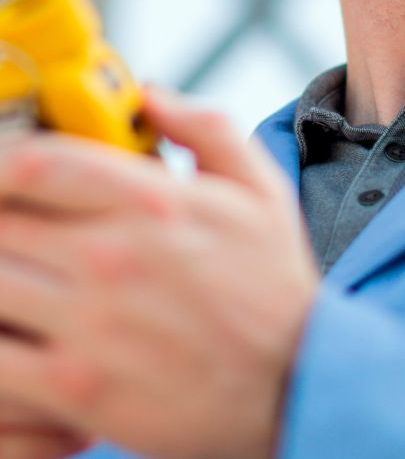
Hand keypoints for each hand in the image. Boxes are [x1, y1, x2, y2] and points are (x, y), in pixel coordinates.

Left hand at [0, 89, 318, 458]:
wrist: (297, 382)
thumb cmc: (273, 283)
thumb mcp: (259, 186)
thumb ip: (204, 126)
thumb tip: (148, 93)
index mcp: (154, 201)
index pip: (39, 161)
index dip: (2, 157)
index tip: (4, 165)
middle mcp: (114, 257)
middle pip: (1, 220)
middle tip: (12, 222)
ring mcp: (91, 326)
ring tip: (17, 273)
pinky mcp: (75, 391)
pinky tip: (16, 331)